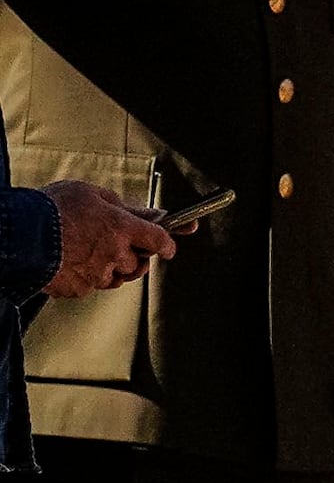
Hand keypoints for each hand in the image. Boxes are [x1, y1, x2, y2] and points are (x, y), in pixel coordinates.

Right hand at [38, 177, 169, 296]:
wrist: (16, 234)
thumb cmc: (50, 209)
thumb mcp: (90, 194)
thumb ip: (123, 206)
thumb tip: (150, 212)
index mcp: (122, 227)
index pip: (160, 240)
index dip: (167, 244)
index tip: (168, 247)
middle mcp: (114, 254)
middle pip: (137, 263)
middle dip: (130, 255)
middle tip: (113, 244)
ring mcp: (96, 274)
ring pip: (114, 277)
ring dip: (107, 267)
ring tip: (84, 251)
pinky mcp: (77, 288)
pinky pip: (89, 286)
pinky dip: (83, 276)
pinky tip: (68, 262)